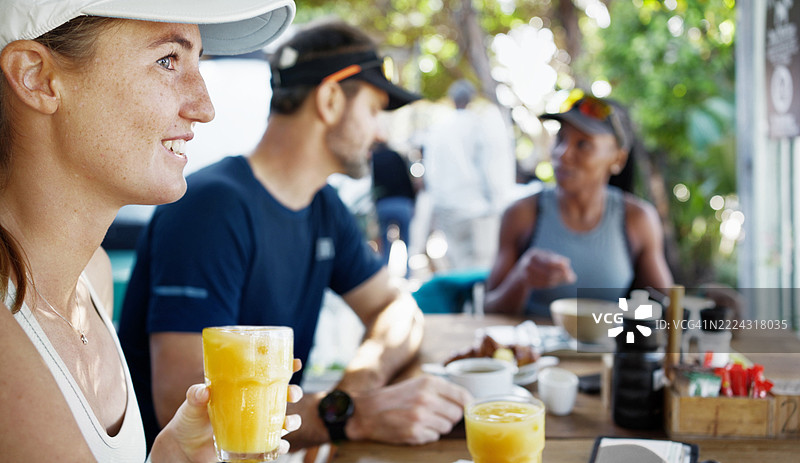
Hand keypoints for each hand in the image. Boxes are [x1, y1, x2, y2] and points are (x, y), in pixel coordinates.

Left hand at [151, 359, 302, 462]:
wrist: (185, 448)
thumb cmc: (189, 421)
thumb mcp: (191, 405)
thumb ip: (196, 396)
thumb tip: (203, 391)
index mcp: (243, 389)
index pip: (267, 374)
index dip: (285, 367)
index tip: (296, 363)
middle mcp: (253, 405)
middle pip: (283, 396)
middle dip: (293, 393)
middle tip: (292, 394)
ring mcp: (255, 425)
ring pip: (284, 421)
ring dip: (293, 421)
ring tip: (289, 423)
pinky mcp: (253, 444)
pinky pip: (272, 445)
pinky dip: (280, 446)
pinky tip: (278, 446)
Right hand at [345, 375, 470, 444]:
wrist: (367, 412)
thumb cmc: (395, 398)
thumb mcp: (418, 384)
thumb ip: (442, 390)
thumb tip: (467, 402)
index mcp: (429, 383)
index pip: (463, 396)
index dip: (466, 405)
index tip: (464, 408)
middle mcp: (427, 398)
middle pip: (457, 414)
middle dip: (449, 416)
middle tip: (435, 414)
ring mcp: (421, 417)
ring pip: (447, 427)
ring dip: (438, 426)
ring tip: (422, 419)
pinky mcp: (415, 433)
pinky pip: (434, 437)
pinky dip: (427, 435)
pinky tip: (415, 427)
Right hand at [515, 248, 575, 288]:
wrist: (520, 274)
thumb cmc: (538, 263)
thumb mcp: (545, 257)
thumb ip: (556, 259)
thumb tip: (567, 263)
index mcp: (533, 254)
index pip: (548, 260)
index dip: (559, 264)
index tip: (568, 267)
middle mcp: (528, 264)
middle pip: (548, 271)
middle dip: (562, 274)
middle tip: (572, 277)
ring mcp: (526, 275)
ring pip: (547, 279)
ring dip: (559, 280)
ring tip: (568, 279)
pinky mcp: (528, 283)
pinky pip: (544, 285)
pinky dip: (553, 284)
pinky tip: (558, 282)